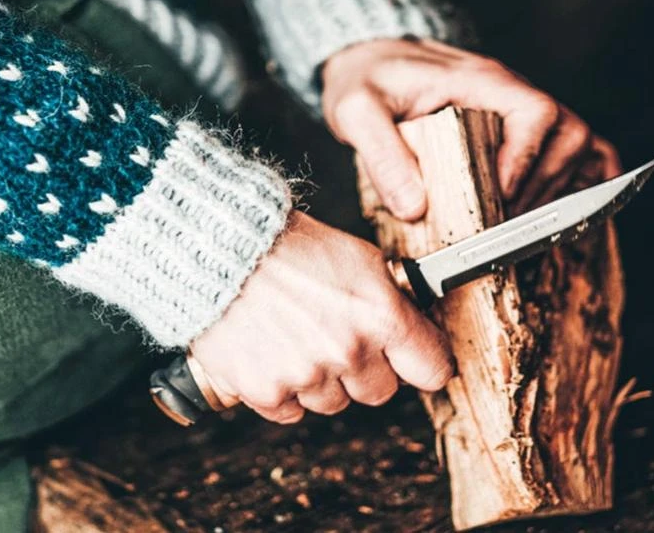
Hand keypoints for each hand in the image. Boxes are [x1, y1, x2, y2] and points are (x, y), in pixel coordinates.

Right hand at [189, 211, 452, 423]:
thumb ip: (389, 296)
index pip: (432, 369)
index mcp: (380, 316)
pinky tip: (270, 349)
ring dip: (320, 378)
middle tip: (336, 333)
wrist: (221, 250)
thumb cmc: (286, 244)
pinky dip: (281, 387)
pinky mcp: (268, 393)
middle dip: (364, 367)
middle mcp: (348, 352)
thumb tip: (411, 321)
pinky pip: (290, 410)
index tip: (413, 357)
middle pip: (380, 391)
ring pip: (333, 402)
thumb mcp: (356, 255)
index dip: (422, 360)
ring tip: (295, 334)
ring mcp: (307, 377)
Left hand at [321, 37, 622, 219]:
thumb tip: (415, 209)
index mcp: (478, 80)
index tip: (500, 196)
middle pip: (569, 135)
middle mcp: (508, 92)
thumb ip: (381, 154)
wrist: (365, 57)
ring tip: (518, 224)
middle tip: (503, 224)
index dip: (528, 159)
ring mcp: (517, 109)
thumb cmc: (364, 77)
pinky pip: (571, 149)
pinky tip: (556, 211)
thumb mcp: (356, 110)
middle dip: (544, 187)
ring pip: (578, 145)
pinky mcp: (515, 127)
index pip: (537, 112)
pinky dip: (578, 179)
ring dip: (560, 189)